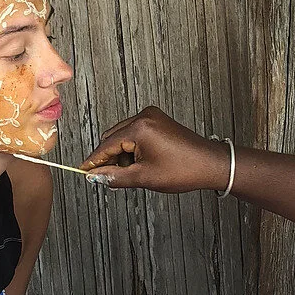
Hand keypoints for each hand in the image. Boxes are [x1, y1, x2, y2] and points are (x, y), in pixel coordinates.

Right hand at [80, 107, 230, 193]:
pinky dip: (133, 148)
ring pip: (122, 136)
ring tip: (136, 171)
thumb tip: (96, 176)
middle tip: (114, 177)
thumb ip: (115, 177)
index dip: (94, 161)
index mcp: (140, 128)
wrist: (210, 164)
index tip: (83, 171)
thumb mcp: (144, 177)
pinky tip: (142, 162)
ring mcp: (152, 116)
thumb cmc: (184, 169)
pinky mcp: (158, 120)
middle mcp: (144, 116)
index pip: (106, 145)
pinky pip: (135, 133)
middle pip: (112, 137)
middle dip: (110, 158)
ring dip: (122, 154)